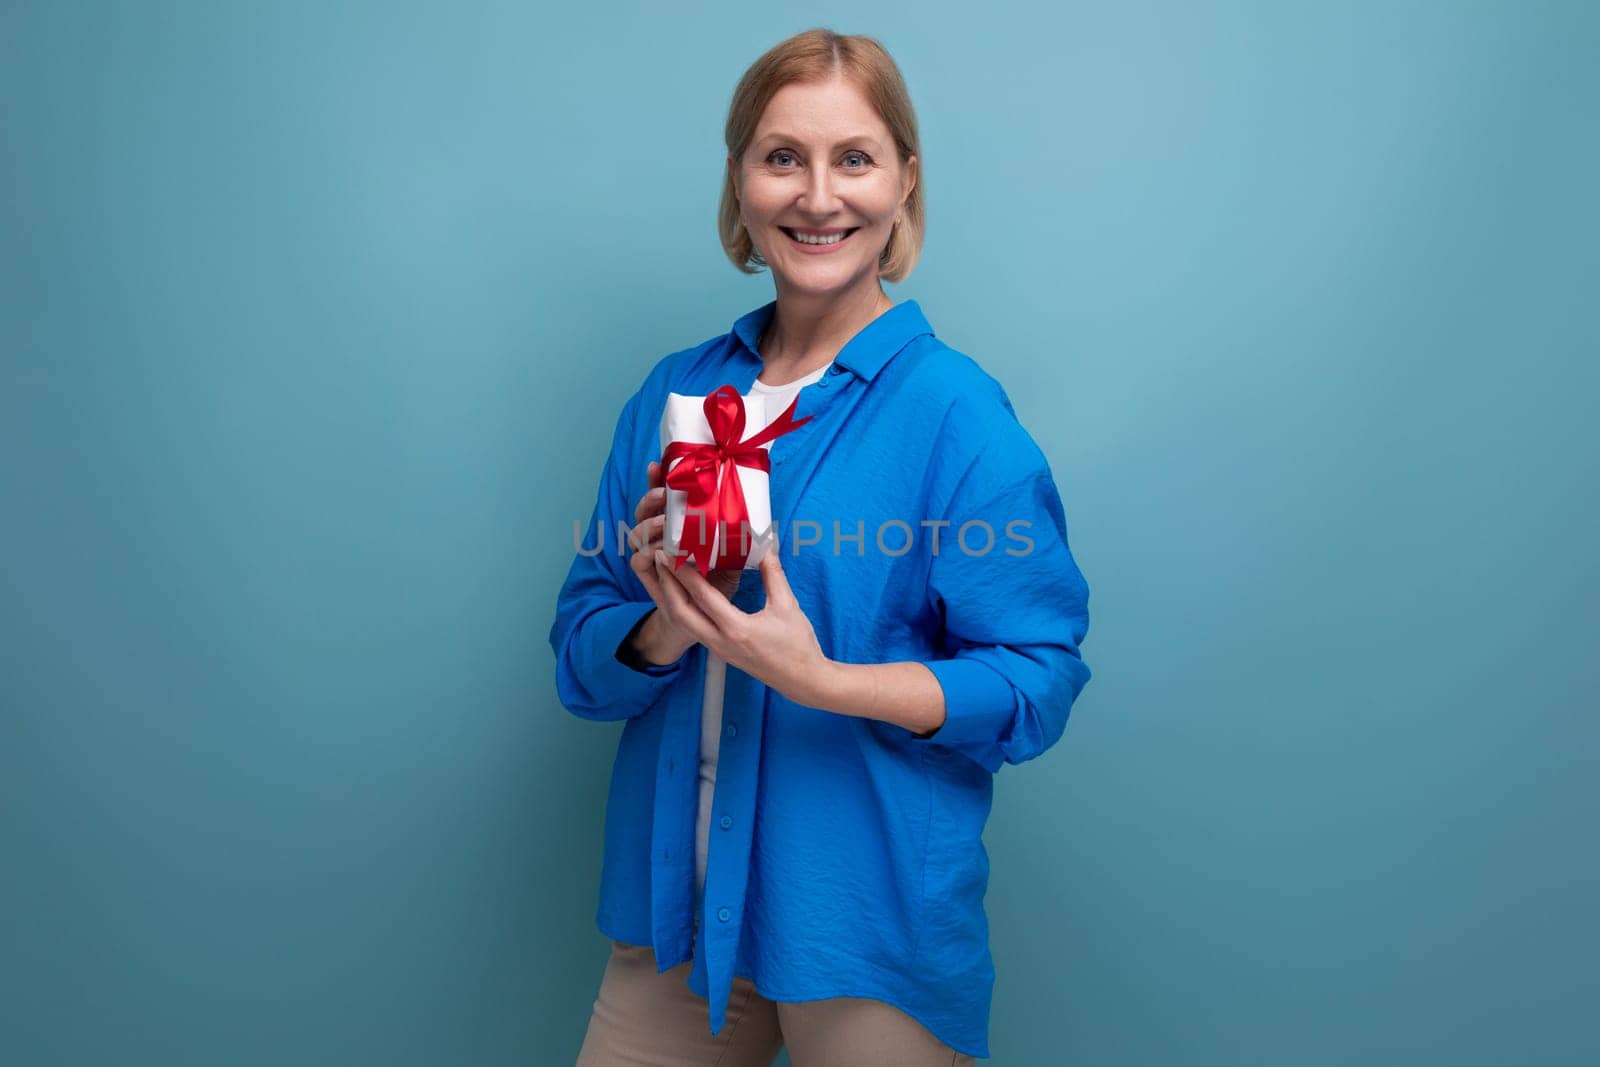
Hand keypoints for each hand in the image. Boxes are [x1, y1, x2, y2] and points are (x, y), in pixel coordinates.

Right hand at [628, 460, 740, 654]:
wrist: (709, 624)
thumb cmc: (721, 586)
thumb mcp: (733, 557)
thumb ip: (738, 538)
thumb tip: (764, 523)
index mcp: (677, 528)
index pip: (663, 498)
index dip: (657, 479)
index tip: (659, 463)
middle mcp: (659, 540)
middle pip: (643, 511)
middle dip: (650, 498)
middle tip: (666, 492)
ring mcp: (652, 560)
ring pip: (636, 535)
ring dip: (649, 525)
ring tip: (666, 520)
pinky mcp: (649, 581)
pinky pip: (638, 563)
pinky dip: (646, 555)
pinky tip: (659, 550)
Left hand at [650, 541, 832, 705]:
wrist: (802, 679)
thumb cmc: (797, 645)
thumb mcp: (787, 605)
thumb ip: (773, 573)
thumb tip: (766, 546)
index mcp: (736, 629)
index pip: (702, 597)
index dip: (685, 572)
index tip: (674, 552)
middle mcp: (720, 641)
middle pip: (680, 612)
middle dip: (667, 583)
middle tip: (660, 558)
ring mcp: (718, 649)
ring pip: (684, 622)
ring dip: (672, 597)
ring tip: (667, 572)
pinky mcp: (720, 651)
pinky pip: (694, 628)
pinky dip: (684, 608)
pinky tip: (685, 592)